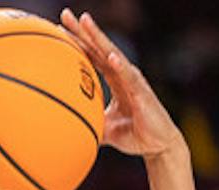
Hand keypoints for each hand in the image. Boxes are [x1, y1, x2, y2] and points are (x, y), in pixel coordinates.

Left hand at [59, 9, 183, 159]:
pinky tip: (111, 56)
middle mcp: (123, 74)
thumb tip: (68, 130)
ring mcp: (133, 80)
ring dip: (99, 38)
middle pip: (100, 47)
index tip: (60, 28)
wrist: (158, 146)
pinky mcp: (142, 92)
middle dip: (83, 30)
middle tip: (65, 15)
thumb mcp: (106, 128)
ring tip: (85, 22)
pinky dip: (120, 66)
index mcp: (115, 79)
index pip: (93, 55)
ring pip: (113, 54)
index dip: (78, 41)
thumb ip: (90, 122)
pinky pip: (129, 77)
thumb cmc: (135, 134)